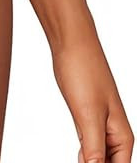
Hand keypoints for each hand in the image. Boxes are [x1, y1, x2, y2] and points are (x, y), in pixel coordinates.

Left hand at [53, 35, 133, 162]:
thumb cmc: (83, 70)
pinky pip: (87, 144)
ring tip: (80, 158)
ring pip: (97, 158)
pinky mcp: (85, 115)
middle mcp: (114, 133)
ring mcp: (99, 124)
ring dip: (88, 162)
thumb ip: (94, 149)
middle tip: (81, 158)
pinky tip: (78, 157)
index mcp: (122, 136)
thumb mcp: (88, 115)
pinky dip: (83, 154)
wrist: (71, 42)